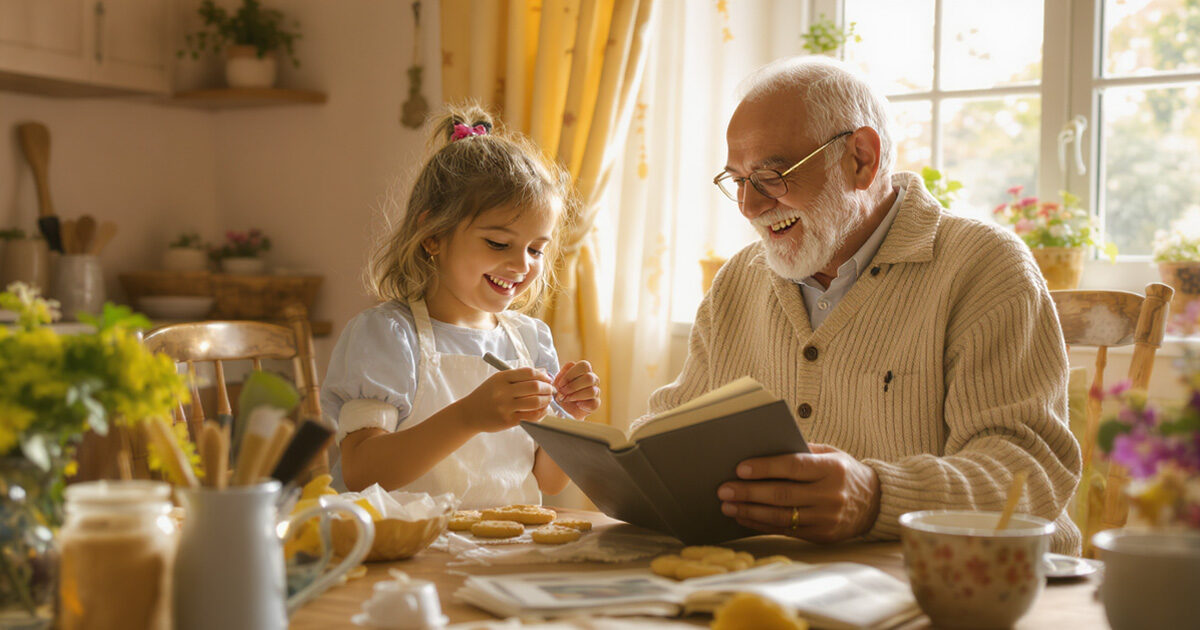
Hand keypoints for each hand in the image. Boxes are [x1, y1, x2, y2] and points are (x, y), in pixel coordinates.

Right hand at [458, 368, 553, 432]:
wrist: (469, 413)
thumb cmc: (487, 395)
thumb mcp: (498, 381)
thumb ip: (519, 376)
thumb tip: (544, 373)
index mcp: (501, 378)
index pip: (528, 372)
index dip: (542, 375)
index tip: (548, 379)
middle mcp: (503, 391)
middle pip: (534, 386)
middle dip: (548, 388)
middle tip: (551, 390)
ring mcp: (505, 407)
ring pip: (535, 402)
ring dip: (547, 400)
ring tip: (548, 400)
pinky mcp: (508, 421)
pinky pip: (531, 417)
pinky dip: (541, 413)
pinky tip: (543, 410)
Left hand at [552, 360, 600, 418]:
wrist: (565, 406)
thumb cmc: (563, 390)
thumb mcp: (558, 382)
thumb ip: (559, 378)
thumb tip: (560, 380)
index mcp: (584, 370)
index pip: (584, 365)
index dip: (570, 374)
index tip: (560, 383)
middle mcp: (592, 379)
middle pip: (589, 378)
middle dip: (573, 386)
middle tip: (562, 392)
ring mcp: (596, 391)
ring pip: (592, 391)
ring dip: (576, 396)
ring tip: (566, 399)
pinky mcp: (596, 403)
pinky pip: (594, 403)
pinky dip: (584, 404)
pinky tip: (577, 404)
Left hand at [717, 443, 880, 542]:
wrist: (875, 503)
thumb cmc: (844, 472)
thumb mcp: (831, 454)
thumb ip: (802, 451)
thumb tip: (763, 447)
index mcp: (832, 469)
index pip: (793, 467)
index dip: (765, 468)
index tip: (740, 468)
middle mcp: (830, 495)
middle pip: (782, 494)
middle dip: (749, 492)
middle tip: (724, 489)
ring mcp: (826, 518)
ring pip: (781, 516)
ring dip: (750, 511)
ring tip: (728, 505)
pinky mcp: (822, 535)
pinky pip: (785, 531)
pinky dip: (761, 524)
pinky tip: (744, 517)